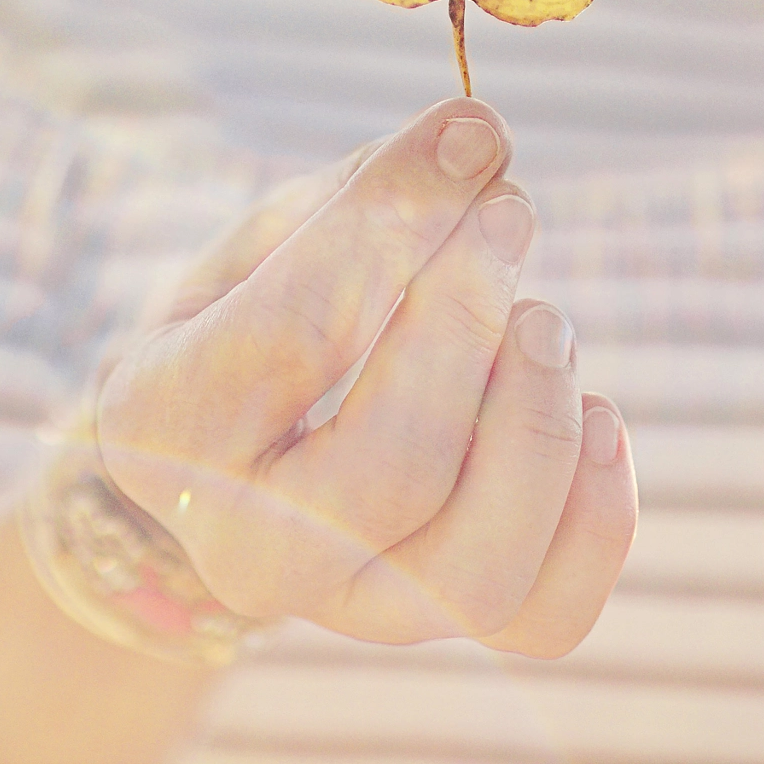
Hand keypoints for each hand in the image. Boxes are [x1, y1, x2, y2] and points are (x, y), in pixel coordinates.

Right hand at [95, 98, 636, 655]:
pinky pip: (546, 621)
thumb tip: (480, 141)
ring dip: (535, 425)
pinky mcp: (440, 627)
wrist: (233, 447)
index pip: (295, 332)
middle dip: (468, 324)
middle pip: (387, 471)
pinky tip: (592, 414)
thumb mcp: (272, 236)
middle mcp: (245, 550)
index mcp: (167, 425)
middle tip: (509, 214)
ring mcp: (350, 607)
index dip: (398, 225)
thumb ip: (367, 195)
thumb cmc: (257, 313)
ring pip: (474, 574)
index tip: (471, 137)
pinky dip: (596, 518)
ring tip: (546, 321)